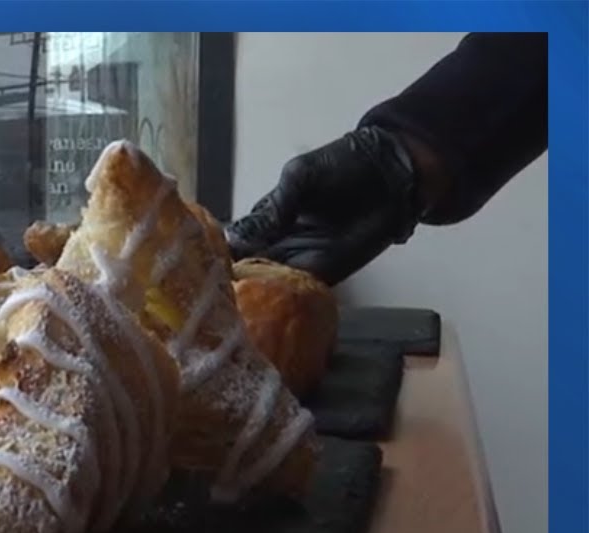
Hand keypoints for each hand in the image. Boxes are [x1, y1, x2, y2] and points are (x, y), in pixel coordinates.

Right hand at [226, 126, 433, 285]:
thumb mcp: (300, 176)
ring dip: (254, 293)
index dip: (220, 255)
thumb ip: (274, 206)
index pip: (233, 242)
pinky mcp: (324, 273)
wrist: (391, 173)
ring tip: (236, 301)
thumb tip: (238, 236)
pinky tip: (267, 301)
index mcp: (265, 220)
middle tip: (217, 292)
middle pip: (245, 269)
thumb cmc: (343, 166)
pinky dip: (283, 297)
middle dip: (232, 282)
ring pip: (267, 284)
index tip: (206, 267)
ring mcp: (300, 261)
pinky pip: (298, 290)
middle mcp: (277, 244)